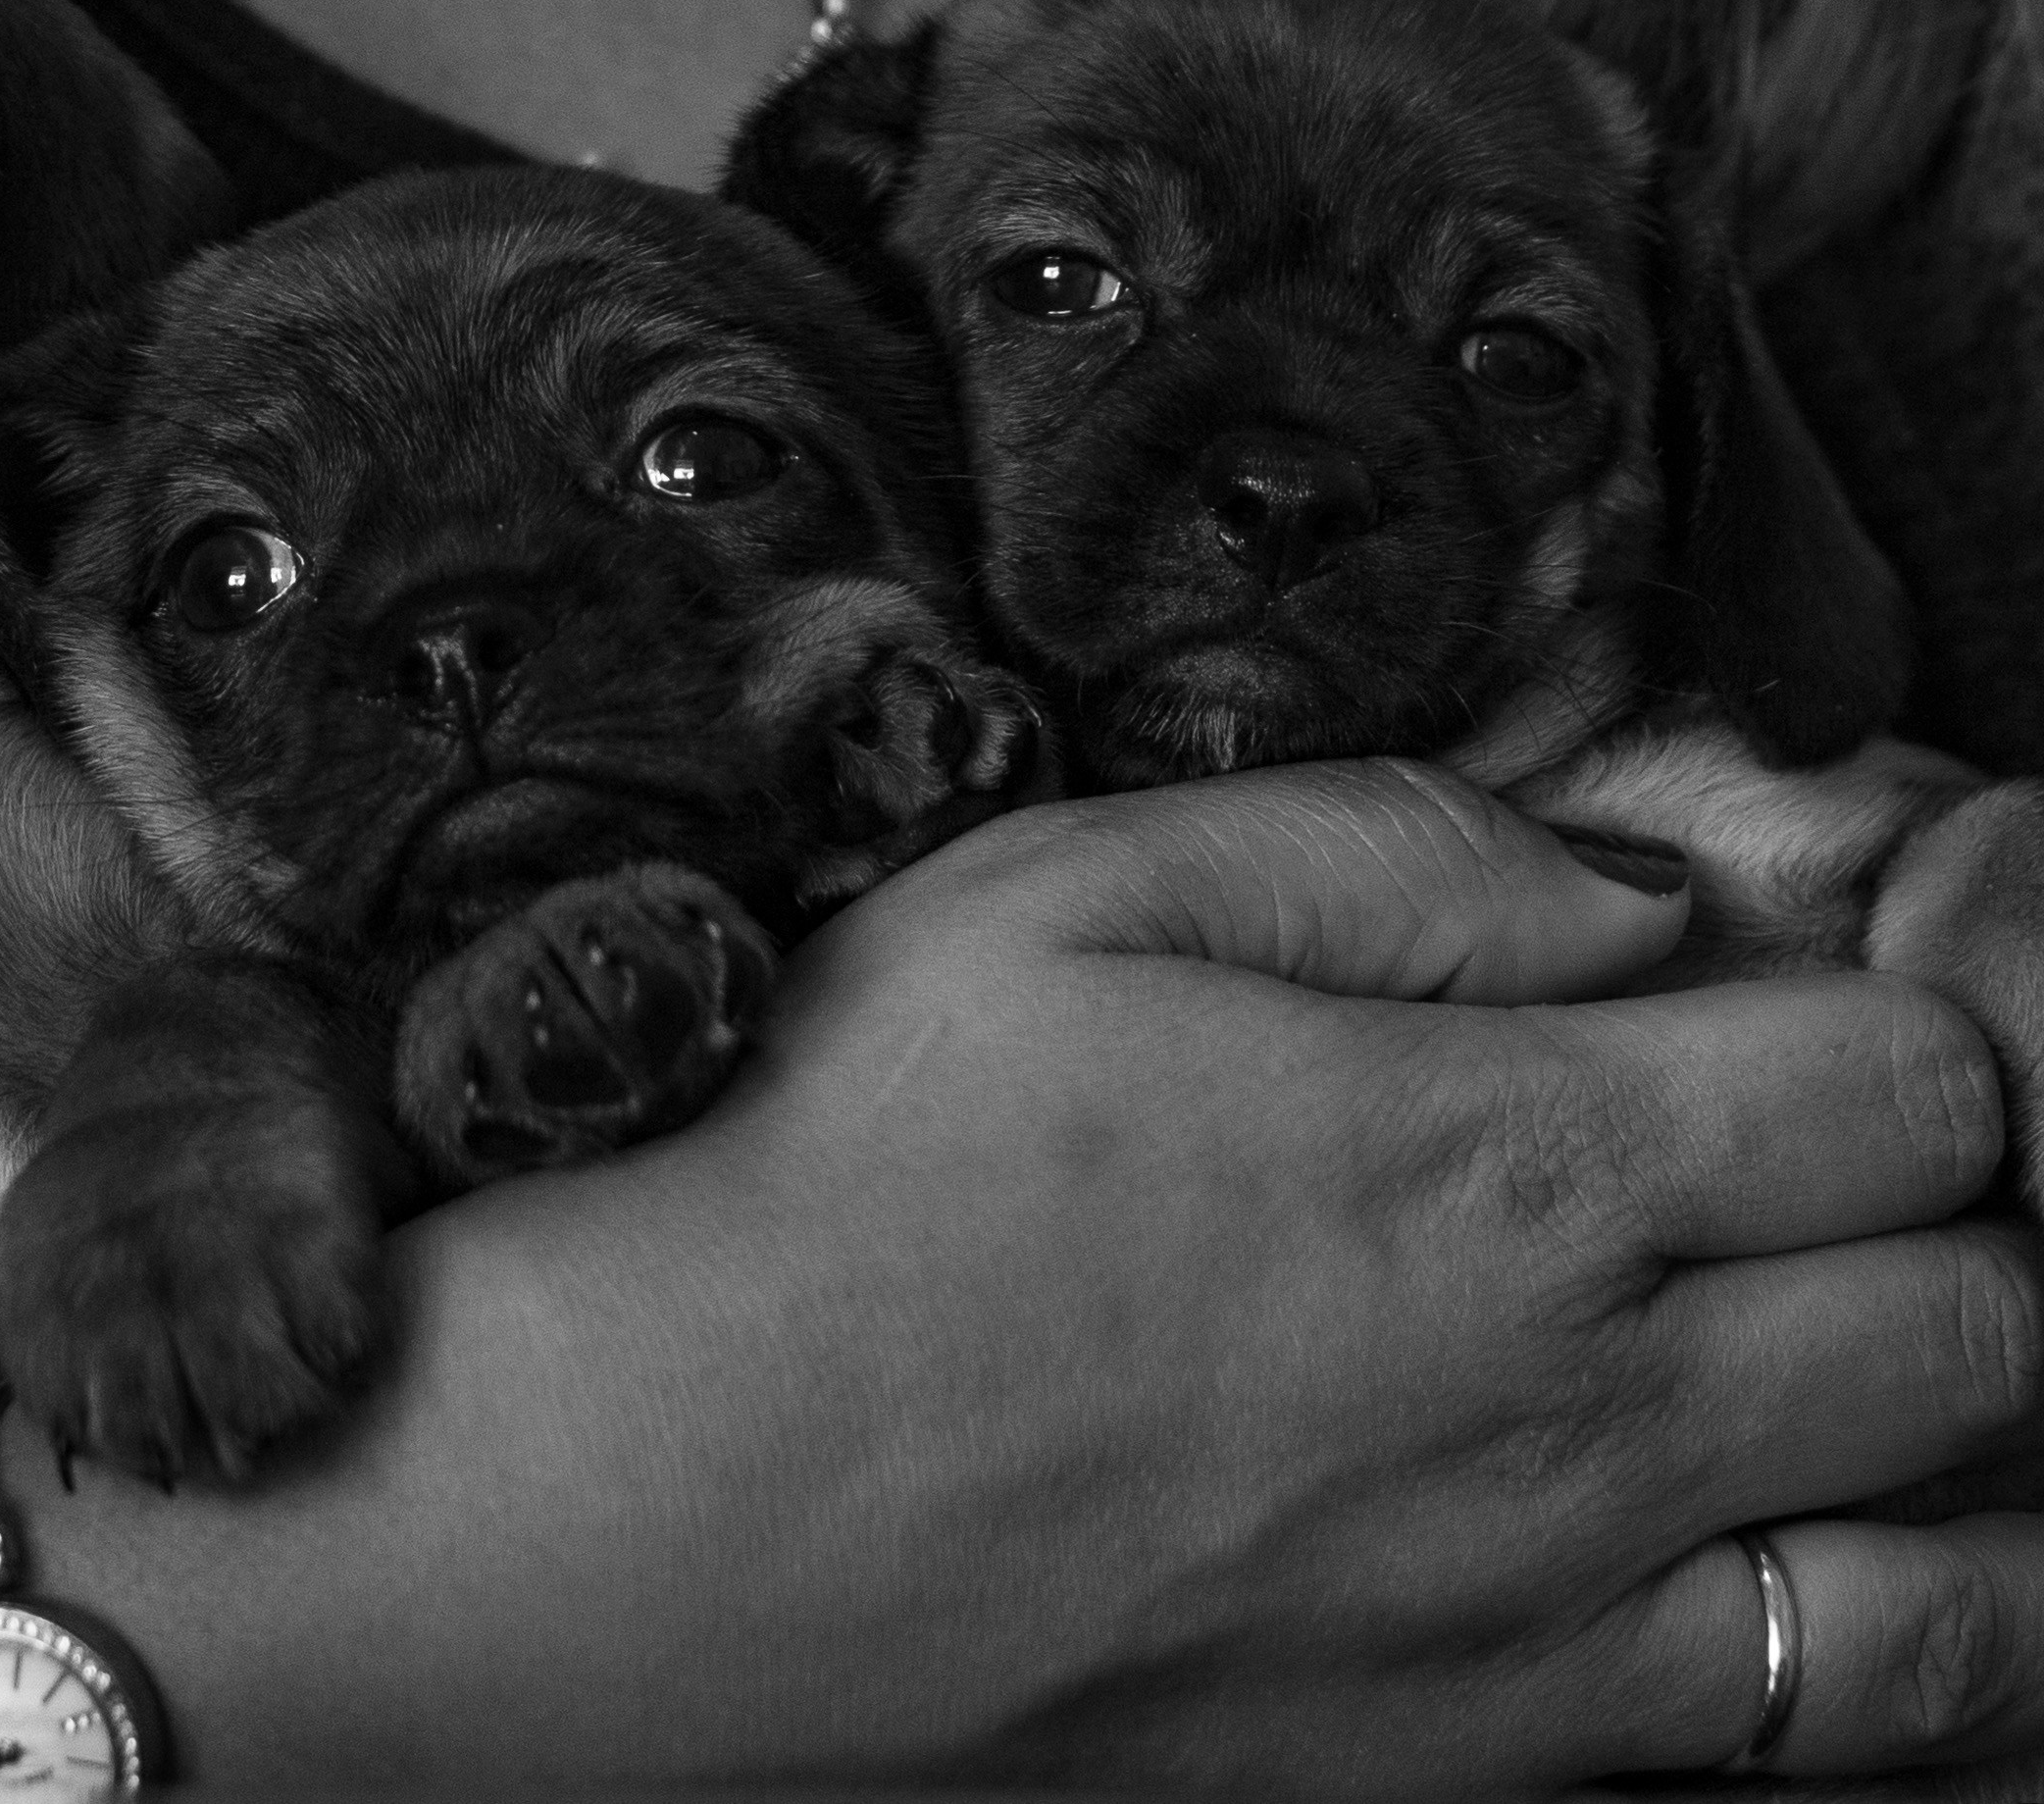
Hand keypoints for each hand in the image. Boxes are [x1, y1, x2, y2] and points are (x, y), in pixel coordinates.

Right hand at [27, 757, 2043, 1787]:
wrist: (654, 1514)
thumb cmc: (831, 1174)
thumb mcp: (1065, 893)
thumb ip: (1391, 854)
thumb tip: (1634, 885)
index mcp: (1503, 1153)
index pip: (1917, 1078)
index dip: (1901, 1013)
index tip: (1788, 1003)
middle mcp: (1583, 1406)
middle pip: (1987, 1311)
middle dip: (1944, 1212)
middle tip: (1801, 1170)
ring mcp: (1542, 1623)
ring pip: (1972, 1578)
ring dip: (1959, 1460)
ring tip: (1836, 1383)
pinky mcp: (1463, 1774)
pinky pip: (1804, 1750)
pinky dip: (1851, 1655)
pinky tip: (1733, 1567)